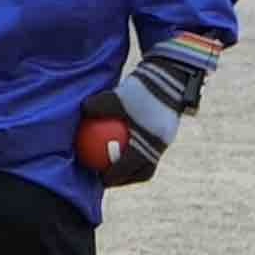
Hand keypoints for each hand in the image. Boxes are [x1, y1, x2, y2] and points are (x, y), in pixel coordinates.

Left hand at [77, 37, 218, 186]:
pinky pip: (152, 149)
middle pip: (145, 171)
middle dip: (126, 178)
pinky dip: (138, 152)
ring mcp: (167, 138)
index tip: (101, 179)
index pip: (131, 166)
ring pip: (150, 161)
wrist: (173, 74)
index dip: (116, 176)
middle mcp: (162, 143)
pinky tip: (122, 147)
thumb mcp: (115, 97)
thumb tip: (80, 114)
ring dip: (133, 168)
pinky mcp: (168, 130)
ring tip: (114, 167)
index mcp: (150, 141)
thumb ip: (95, 107)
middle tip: (107, 179)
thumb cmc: (142, 87)